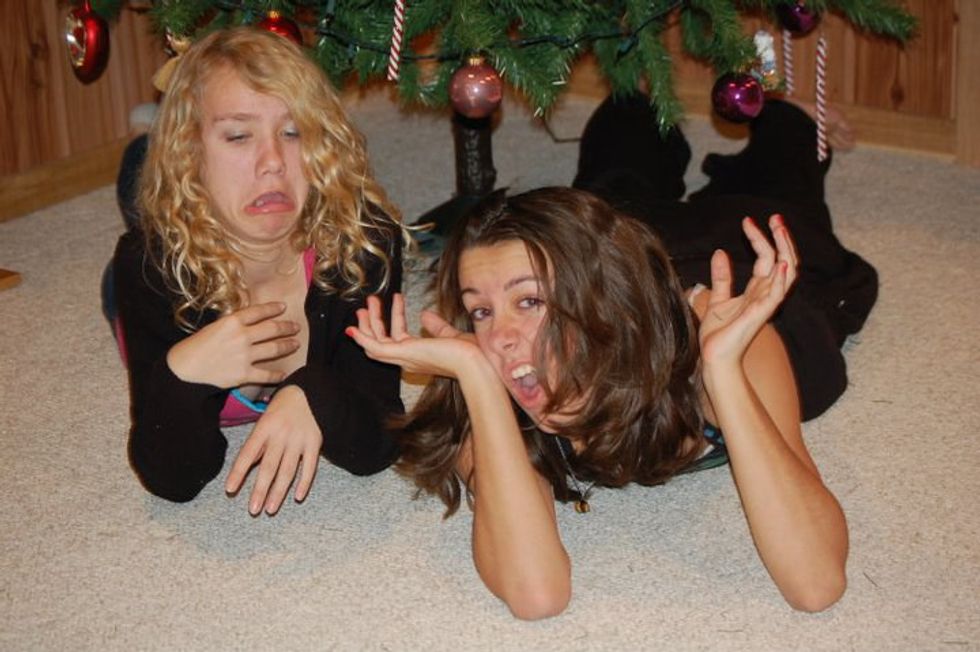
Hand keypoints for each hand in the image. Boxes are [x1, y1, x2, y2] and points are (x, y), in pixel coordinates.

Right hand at [166, 302, 299, 387]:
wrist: (184, 370)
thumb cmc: (195, 346)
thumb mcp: (214, 327)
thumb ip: (233, 324)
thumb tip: (250, 321)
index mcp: (232, 322)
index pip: (258, 312)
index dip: (273, 308)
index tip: (283, 307)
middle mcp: (241, 337)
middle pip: (272, 329)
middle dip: (287, 327)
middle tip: (295, 326)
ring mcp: (244, 356)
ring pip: (274, 349)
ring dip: (287, 345)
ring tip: (295, 343)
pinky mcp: (244, 374)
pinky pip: (266, 375)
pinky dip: (277, 375)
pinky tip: (284, 374)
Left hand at [225, 385, 321, 515]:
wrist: (310, 391)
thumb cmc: (282, 408)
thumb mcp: (264, 420)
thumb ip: (257, 444)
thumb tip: (244, 469)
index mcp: (264, 428)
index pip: (248, 453)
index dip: (238, 472)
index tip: (230, 489)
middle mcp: (280, 435)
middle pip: (269, 467)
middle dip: (260, 490)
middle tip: (253, 510)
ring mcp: (298, 440)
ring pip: (287, 470)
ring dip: (279, 492)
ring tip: (271, 509)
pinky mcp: (314, 442)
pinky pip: (309, 466)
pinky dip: (304, 482)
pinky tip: (298, 496)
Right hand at [346, 293, 482, 378]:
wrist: (475, 364)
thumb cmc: (470, 355)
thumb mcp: (450, 336)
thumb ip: (437, 327)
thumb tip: (423, 314)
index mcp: (419, 355)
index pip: (399, 338)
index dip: (393, 320)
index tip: (395, 300)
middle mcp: (408, 359)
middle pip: (382, 342)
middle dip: (374, 322)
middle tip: (369, 303)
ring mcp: (404, 358)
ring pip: (375, 343)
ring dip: (368, 324)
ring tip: (367, 303)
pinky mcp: (402, 353)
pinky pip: (375, 347)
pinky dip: (363, 338)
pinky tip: (354, 328)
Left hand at [698, 215, 798, 367]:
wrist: (714, 357)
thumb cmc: (718, 334)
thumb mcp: (717, 298)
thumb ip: (722, 277)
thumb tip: (720, 252)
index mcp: (757, 290)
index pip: (766, 258)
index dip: (759, 238)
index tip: (747, 220)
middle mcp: (766, 294)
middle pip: (784, 261)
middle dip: (782, 238)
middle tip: (775, 217)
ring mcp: (765, 304)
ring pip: (787, 274)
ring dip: (785, 250)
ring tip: (781, 230)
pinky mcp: (759, 315)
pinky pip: (776, 294)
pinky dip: (780, 278)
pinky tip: (780, 262)